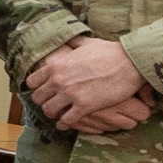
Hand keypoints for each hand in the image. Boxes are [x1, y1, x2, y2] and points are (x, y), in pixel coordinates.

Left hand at [28, 37, 148, 132]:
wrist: (130, 62)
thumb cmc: (110, 52)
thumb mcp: (87, 43)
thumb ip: (74, 43)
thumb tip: (69, 39)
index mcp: (57, 65)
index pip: (32, 82)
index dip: (37, 88)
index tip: (44, 91)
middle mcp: (59, 80)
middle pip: (37, 98)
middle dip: (43, 102)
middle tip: (52, 105)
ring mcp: (71, 94)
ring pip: (49, 111)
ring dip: (54, 114)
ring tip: (60, 114)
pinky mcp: (84, 106)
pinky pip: (66, 120)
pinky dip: (66, 123)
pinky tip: (68, 122)